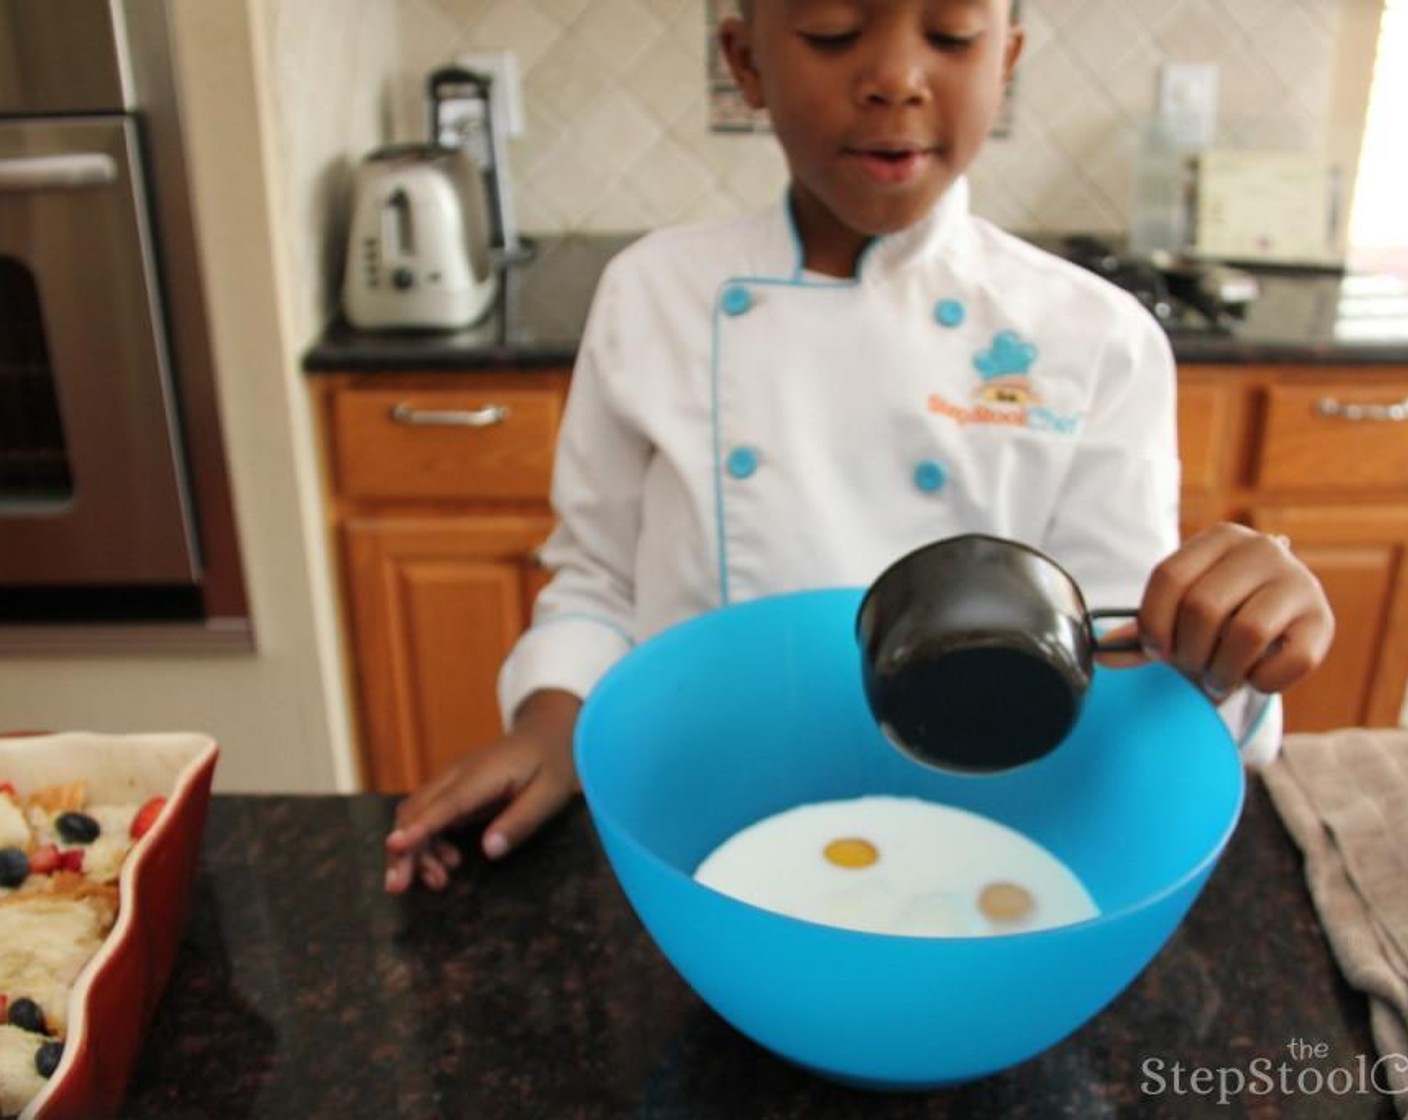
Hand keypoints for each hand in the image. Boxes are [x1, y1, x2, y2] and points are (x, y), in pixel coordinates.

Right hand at [383, 690, 581, 893]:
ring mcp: (451, 781)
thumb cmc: (551, 764)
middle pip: (415, 810)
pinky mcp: (452, 790)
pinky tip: (448, 862)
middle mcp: (457, 775)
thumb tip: (489, 851)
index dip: (418, 828)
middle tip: (398, 887)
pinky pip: (427, 815)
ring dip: (415, 850)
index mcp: (482, 775)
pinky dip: (427, 842)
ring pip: (414, 814)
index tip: (394, 847)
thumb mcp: (549, 795)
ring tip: (438, 882)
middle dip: (402, 849)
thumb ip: (520, 821)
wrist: (545, 733)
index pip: (443, 804)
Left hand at [1134, 523, 1333, 698]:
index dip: (1153, 624)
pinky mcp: (1323, 620)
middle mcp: (1262, 550)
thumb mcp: (1181, 614)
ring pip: (1246, 634)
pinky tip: (1255, 677)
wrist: (1283, 623)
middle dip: (1188, 653)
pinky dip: (1263, 681)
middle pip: (1202, 608)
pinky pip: (1289, 660)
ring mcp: (1299, 582)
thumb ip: (1144, 630)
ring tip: (1217, 678)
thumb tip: (1102, 653)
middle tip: (1191, 669)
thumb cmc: (1221, 617)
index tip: (1157, 650)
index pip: (1168, 577)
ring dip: (1223, 671)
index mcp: (1220, 538)